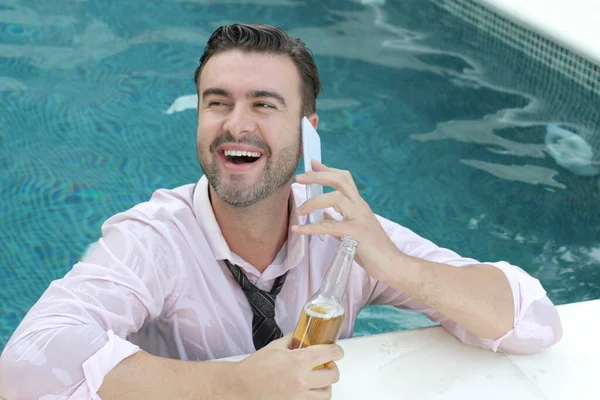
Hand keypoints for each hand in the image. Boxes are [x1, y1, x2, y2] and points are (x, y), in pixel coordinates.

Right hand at [233, 334, 343, 399]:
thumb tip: (304, 336)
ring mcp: (298, 396)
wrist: (240, 386)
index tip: (338, 351)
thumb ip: (293, 341)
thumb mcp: (276, 346)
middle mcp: (301, 380)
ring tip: (320, 380)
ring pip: (326, 394)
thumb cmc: (255, 367)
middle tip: (329, 365)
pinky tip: (309, 390)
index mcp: (297, 361)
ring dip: (326, 386)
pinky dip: (314, 396)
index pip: (328, 354)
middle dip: (334, 369)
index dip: (337, 351)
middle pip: (332, 376)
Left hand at [292, 160, 400, 281]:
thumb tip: (321, 215)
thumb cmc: (372, 249)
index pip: (344, 179)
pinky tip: (298, 229)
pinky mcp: (356, 234)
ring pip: (335, 198)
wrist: (391, 264)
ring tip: (300, 210)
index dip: (327, 169)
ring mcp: (359, 218)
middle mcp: (360, 207)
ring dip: (314, 201)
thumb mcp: (353, 230)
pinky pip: (329, 226)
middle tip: (299, 178)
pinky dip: (311, 227)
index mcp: (359, 205)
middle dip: (318, 176)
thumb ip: (337, 221)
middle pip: (340, 180)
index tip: (312, 163)